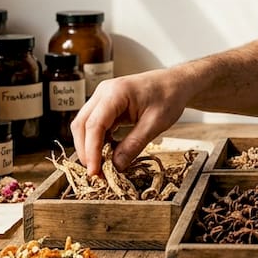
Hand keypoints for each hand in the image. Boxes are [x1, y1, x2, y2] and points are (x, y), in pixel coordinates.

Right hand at [70, 69, 189, 174]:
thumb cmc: (169, 97)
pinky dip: (97, 140)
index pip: (94, 125)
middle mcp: (103, 92)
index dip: (91, 151)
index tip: (94, 171)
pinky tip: (107, 153)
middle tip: (96, 173)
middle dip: (85, 151)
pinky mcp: (105, 104)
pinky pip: (94, 124)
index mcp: (115, 92)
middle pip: (82, 124)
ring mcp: (102, 97)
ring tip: (101, 166)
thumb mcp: (155, 124)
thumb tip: (116, 167)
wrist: (175, 83)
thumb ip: (134, 145)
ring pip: (84, 125)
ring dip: (89, 146)